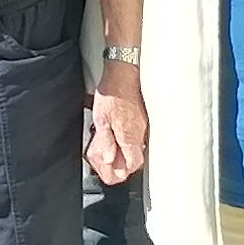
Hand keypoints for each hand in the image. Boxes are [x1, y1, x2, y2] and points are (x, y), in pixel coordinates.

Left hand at [84, 72, 148, 186]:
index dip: (122, 170)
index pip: (133, 164)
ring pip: (135, 147)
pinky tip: (114, 133)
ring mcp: (142, 125)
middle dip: (121, 163)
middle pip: (135, 158)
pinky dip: (125, 139)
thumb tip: (108, 159)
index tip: (111, 169)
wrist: (123, 73)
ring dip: (122, 151)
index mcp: (129, 136)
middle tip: (107, 160)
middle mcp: (139, 133)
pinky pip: (135, 135)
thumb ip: (106, 141)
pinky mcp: (141, 118)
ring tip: (108, 146)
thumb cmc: (112, 93)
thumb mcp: (101, 120)